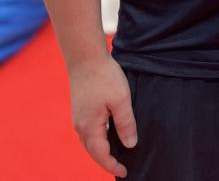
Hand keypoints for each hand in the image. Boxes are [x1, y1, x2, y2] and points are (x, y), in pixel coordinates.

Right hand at [68, 56, 136, 177]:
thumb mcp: (121, 100)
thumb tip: (130, 145)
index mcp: (89, 127)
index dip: (113, 165)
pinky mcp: (80, 110)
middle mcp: (80, 126)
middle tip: (122, 167)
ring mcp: (78, 118)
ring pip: (90, 142)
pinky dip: (98, 140)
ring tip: (116, 155)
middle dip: (106, 161)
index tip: (125, 172)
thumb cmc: (105, 78)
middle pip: (93, 151)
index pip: (101, 155)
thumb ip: (125, 124)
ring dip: (101, 151)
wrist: (86, 59)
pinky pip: (89, 132)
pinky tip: (109, 136)